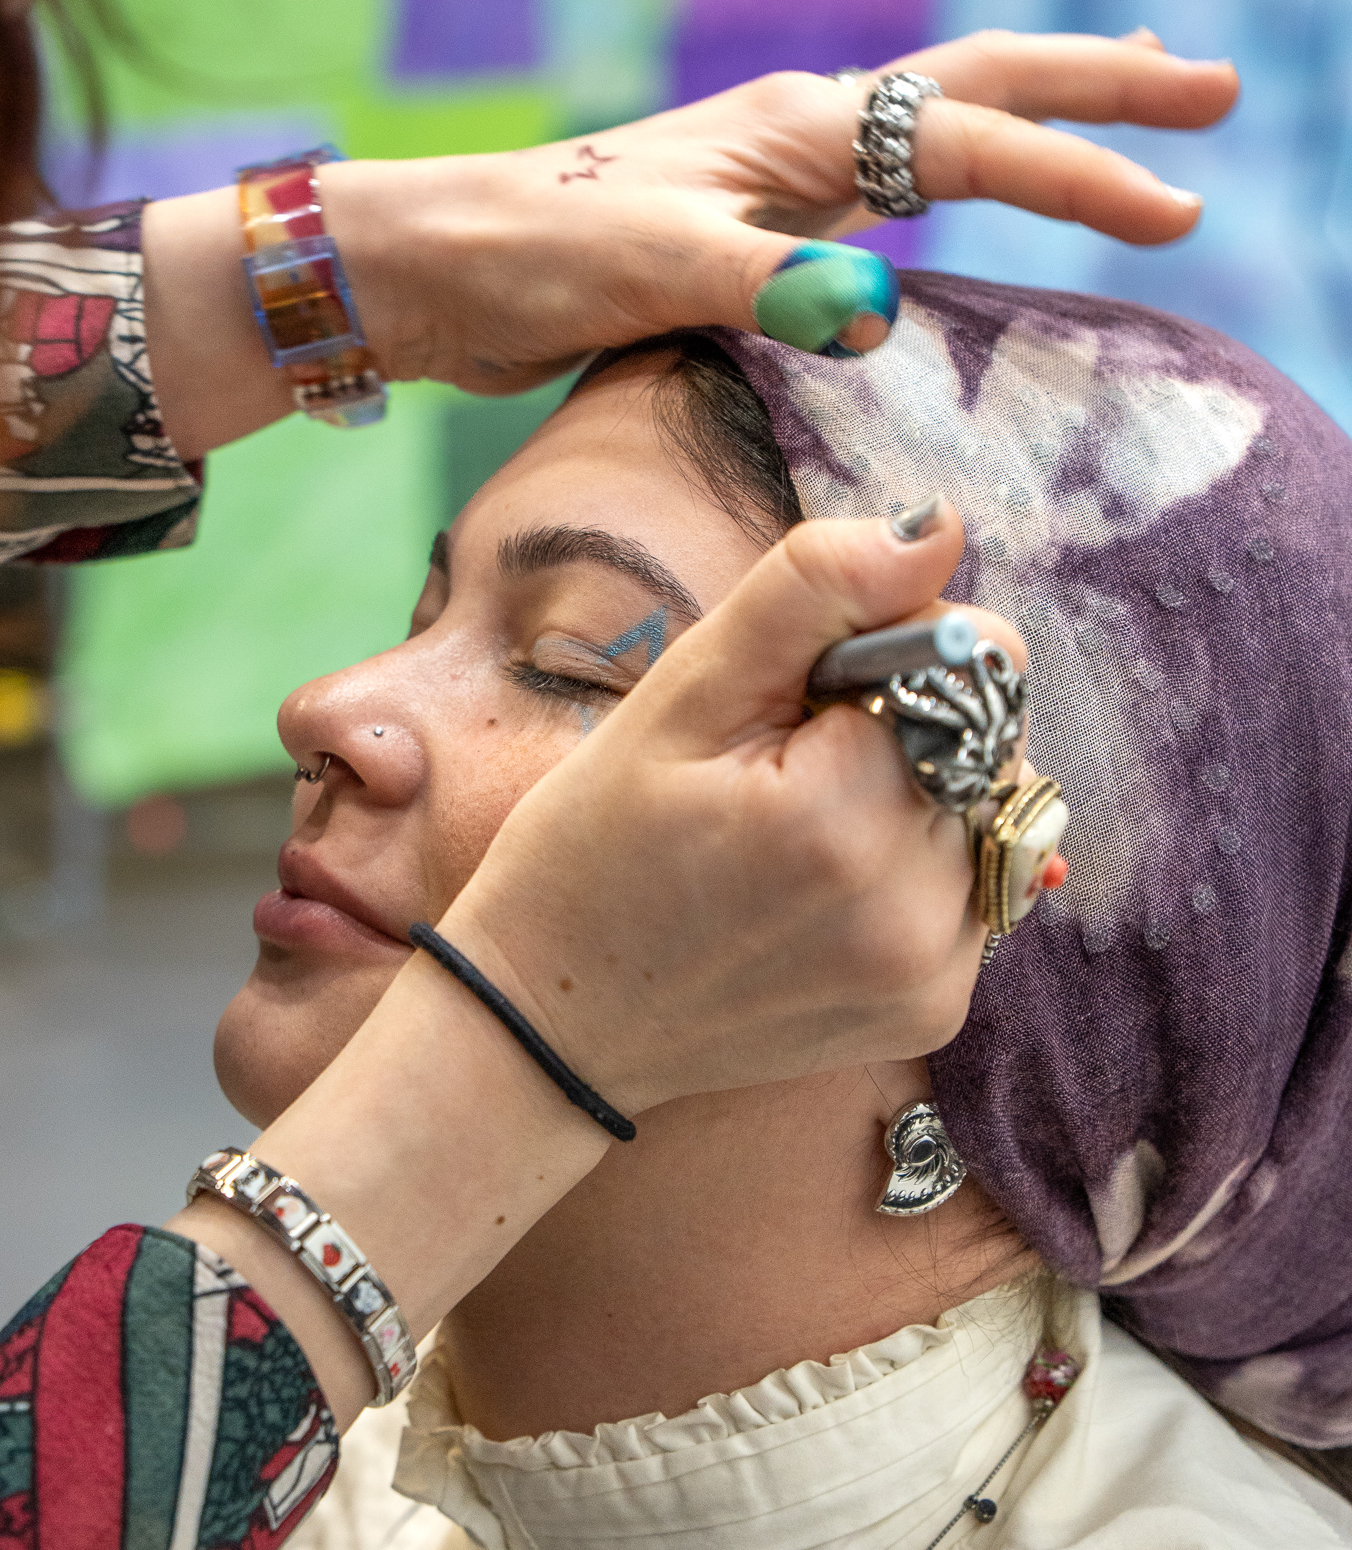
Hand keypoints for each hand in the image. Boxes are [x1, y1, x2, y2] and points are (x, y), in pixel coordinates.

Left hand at [321, 28, 1236, 394]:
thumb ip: (768, 285)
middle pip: (986, 90)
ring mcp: (780, 183)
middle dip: (1102, 92)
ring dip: (1040, 115)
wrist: (436, 272)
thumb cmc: (533, 254)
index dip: (1083, 174)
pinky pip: (888, 196)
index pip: (976, 140)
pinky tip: (968, 200)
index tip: (1177, 214)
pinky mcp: (751, 235)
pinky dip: (958, 181)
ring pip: (942, 129)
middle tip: (1213, 94)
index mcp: (798, 129)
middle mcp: (802, 138)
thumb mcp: (654, 266)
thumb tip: (879, 313)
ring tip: (1130, 97)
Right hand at [441, 496, 1014, 1114]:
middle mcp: (907, 908)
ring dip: (922, 794)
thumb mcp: (682, 693)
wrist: (554, 1022)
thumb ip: (814, 589)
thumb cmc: (593, 846)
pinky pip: (976, 890)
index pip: (981, 662)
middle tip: (787, 768)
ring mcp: (928, 974)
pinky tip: (823, 886)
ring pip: (992, 813)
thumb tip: (939, 527)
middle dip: (913, 724)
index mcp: (842, 815)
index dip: (898, 650)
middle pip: (995, 738)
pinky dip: (919, 866)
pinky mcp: (932, 1011)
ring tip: (801, 833)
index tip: (804, 699)